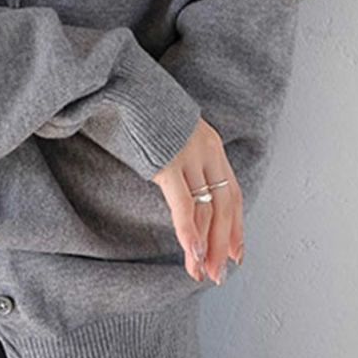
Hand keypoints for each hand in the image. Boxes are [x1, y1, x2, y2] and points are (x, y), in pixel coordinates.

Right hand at [150, 118, 243, 284]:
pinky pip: (184, 204)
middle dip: (221, 244)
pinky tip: (191, 252)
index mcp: (211, 144)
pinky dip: (188, 231)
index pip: (232, 193)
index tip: (234, 254)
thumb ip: (180, 158)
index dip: (235, 226)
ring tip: (201, 272)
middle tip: (218, 274)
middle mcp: (208, 150)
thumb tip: (178, 184)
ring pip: (207, 210)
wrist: (123, 83)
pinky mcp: (168, 162)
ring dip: (205, 246)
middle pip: (224, 206)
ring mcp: (189, 156)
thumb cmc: (139, 109)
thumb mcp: (171, 134)